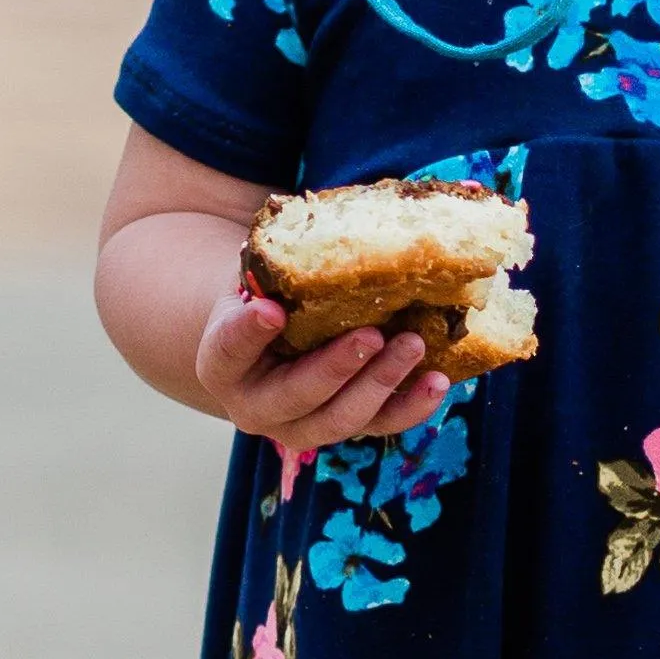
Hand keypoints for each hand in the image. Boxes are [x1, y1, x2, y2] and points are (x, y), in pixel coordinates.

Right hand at [194, 282, 451, 450]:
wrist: (270, 342)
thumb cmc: (264, 299)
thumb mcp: (254, 280)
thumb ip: (270, 268)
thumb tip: (309, 228)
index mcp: (222, 365)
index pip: (228, 351)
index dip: (247, 334)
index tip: (271, 310)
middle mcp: (257, 408)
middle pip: (296, 396)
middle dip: (336, 368)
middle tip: (371, 334)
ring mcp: (302, 427)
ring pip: (341, 420)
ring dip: (380, 383)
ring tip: (413, 344)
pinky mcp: (345, 430)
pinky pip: (380, 427)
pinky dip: (412, 407)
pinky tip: (437, 380)